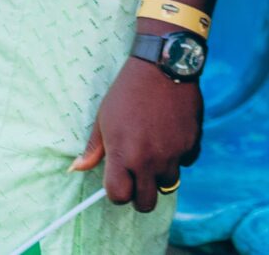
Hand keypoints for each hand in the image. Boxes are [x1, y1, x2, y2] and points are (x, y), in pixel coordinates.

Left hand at [74, 57, 201, 212]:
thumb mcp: (104, 117)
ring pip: (169, 184)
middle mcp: (148, 160)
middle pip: (146, 203)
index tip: (120, 182)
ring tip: (156, 153)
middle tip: (139, 179)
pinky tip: (172, 137)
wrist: (163, 64)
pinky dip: (180, 155)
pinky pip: (187, 162)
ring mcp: (172, 153)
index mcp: (122, 155)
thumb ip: (94, 148)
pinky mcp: (192, 142)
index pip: (119, 197)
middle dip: (141, 195)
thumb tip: (76, 168)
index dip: (118, 193)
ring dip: (161, 174)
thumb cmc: (127, 91)